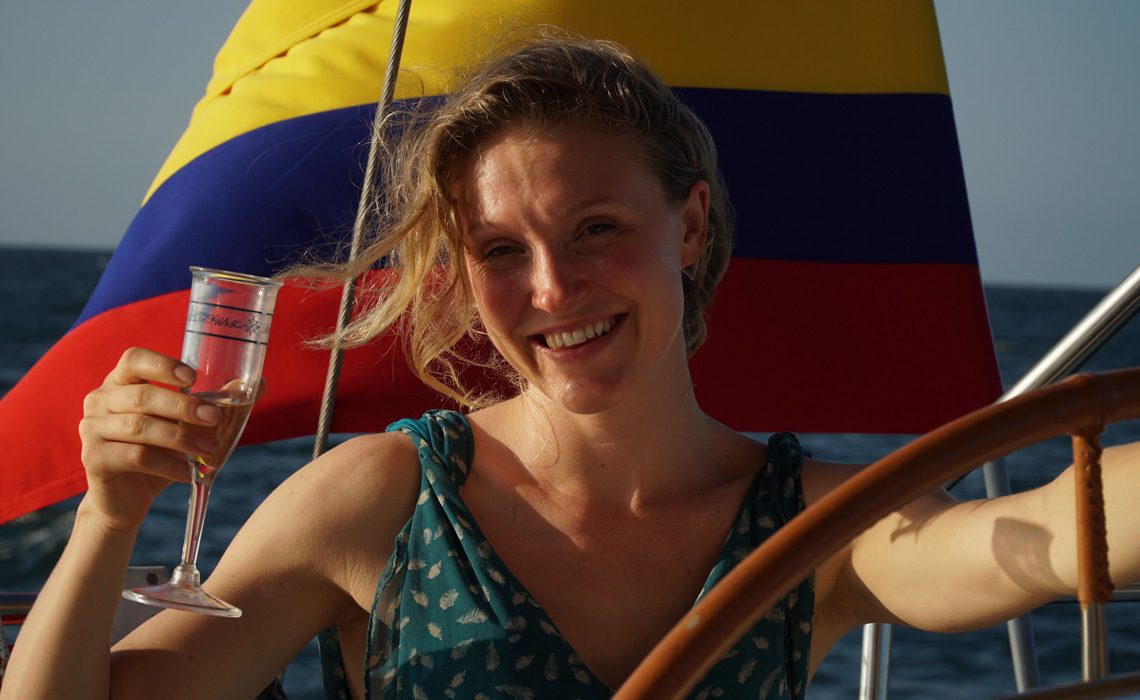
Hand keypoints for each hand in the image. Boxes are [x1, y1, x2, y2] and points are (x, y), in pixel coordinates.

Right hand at [77, 347, 220, 530]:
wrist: (126, 497)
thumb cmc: (159, 452)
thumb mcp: (187, 426)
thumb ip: (217, 403)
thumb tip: (260, 384)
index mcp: (120, 382)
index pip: (133, 359)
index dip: (162, 365)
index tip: (193, 377)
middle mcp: (100, 400)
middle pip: (143, 396)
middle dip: (183, 407)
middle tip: (214, 418)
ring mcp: (91, 429)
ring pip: (140, 428)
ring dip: (181, 438)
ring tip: (209, 449)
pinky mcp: (94, 458)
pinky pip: (136, 457)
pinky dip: (167, 465)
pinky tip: (188, 473)